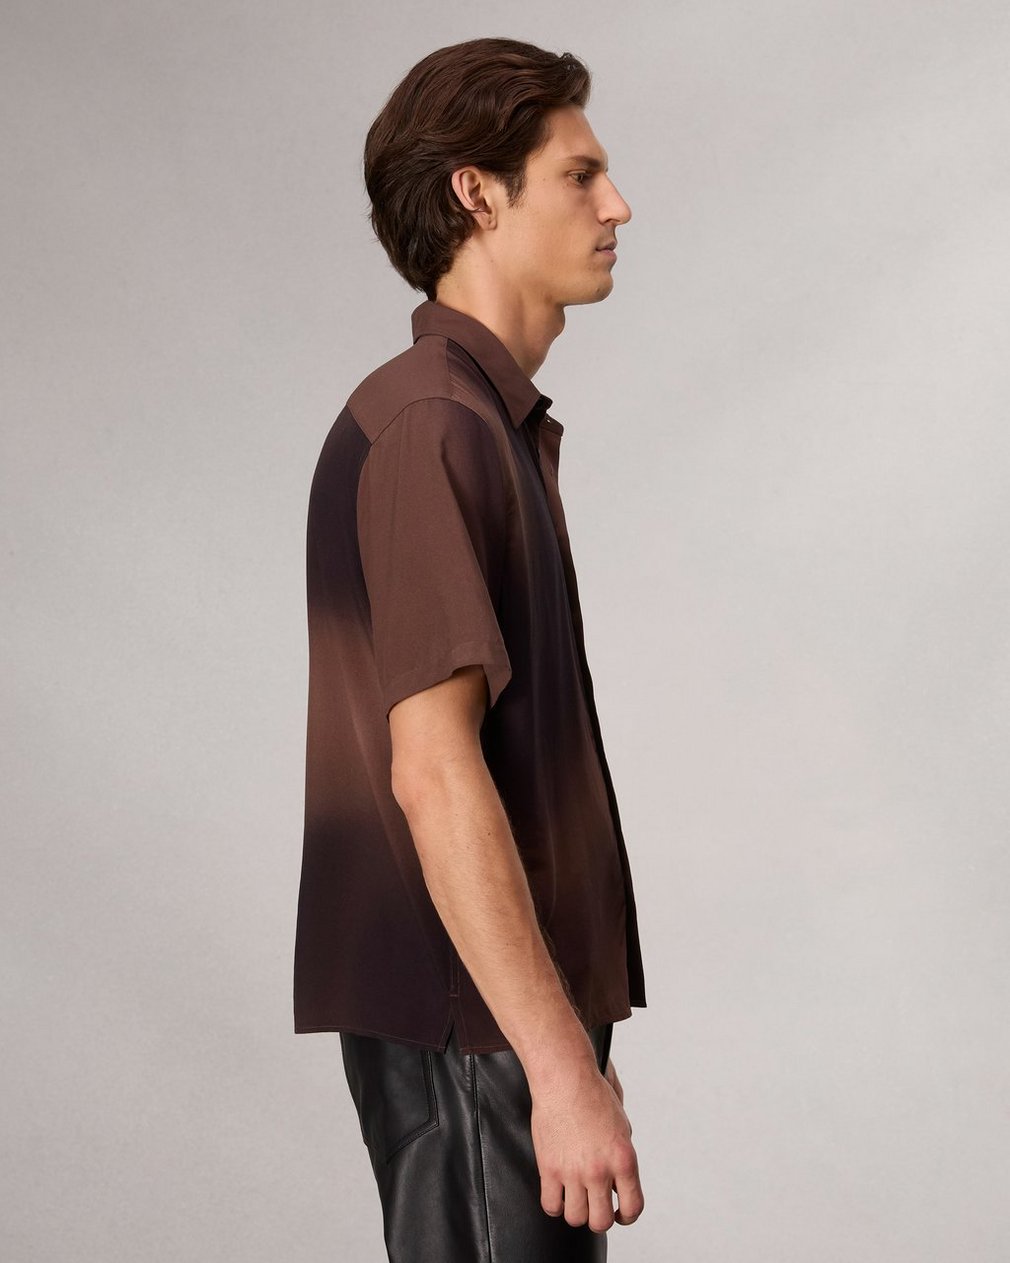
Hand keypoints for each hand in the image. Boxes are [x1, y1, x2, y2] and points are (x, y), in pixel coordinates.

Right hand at [530, 1059, 644, 1232]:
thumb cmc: (593, 1094)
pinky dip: (554, 1204)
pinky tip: (557, 1192)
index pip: (632, 1207)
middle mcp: (600, 1170)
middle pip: (602, 1221)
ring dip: (576, 1211)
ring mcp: (573, 1172)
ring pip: (576, 1218)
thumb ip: (622, 1154)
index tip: (620, 1213)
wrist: (565, 1078)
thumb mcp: (622, 1124)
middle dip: (599, 1217)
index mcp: (624, 1159)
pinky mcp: (549, 1169)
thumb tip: (619, 1179)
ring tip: (574, 1197)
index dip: (627, 1216)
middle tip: (594, 1204)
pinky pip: (551, 1206)